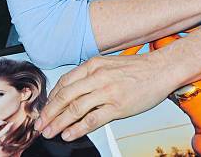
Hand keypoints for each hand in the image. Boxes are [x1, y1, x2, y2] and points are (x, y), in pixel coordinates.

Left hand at [34, 49, 172, 140]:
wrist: (160, 69)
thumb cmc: (136, 69)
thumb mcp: (108, 64)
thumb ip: (91, 75)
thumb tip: (73, 90)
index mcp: (93, 65)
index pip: (64, 82)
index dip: (51, 98)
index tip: (45, 109)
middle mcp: (97, 76)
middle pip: (65, 96)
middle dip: (49, 112)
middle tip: (40, 124)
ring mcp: (107, 91)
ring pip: (75, 108)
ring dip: (59, 122)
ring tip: (50, 132)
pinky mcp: (117, 106)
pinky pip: (92, 119)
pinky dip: (78, 128)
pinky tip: (69, 134)